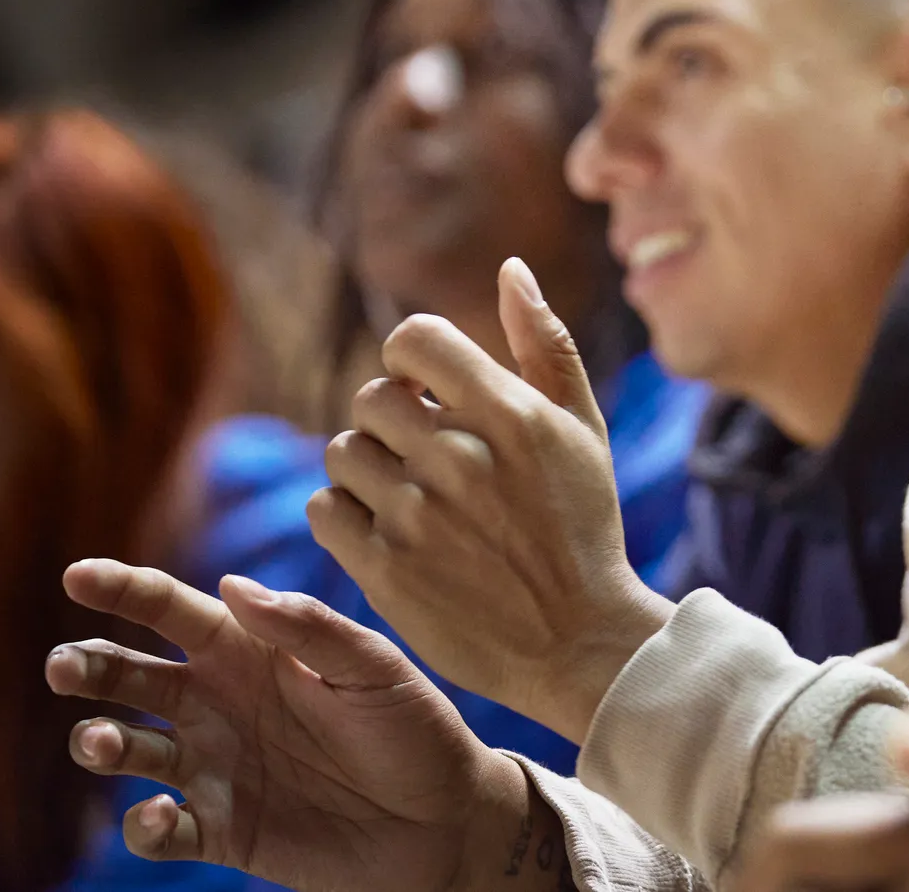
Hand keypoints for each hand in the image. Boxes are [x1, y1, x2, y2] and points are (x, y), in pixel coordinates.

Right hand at [44, 559, 554, 891]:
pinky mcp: (220, 830)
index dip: (126, 590)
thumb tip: (232, 584)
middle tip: (65, 667)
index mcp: (253, 652)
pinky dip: (144, 825)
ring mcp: (214, 768)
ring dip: (99, 742)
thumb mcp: (375, 668)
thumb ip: (308, 627)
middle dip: (90, 667)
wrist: (443, 821)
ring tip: (99, 740)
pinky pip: (159, 829)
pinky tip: (161, 815)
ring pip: (128, 749)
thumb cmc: (415, 730)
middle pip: (131, 677)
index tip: (78, 575)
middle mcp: (220, 704)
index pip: (176, 611)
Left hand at [314, 257, 670, 742]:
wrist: (579, 641)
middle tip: (421, 453)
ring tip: (408, 496)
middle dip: (390, 418)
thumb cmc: (583, 525)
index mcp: (510, 414)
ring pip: (342, 452)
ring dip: (367, 469)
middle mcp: (460, 458)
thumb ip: (545, 343)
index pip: (413, 339)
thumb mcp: (583, 428)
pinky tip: (385, 530)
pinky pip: (325, 510)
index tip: (428, 391)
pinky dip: (345, 514)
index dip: (410, 358)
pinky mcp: (386, 570)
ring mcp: (419, 516)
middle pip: (370, 395)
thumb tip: (510, 268)